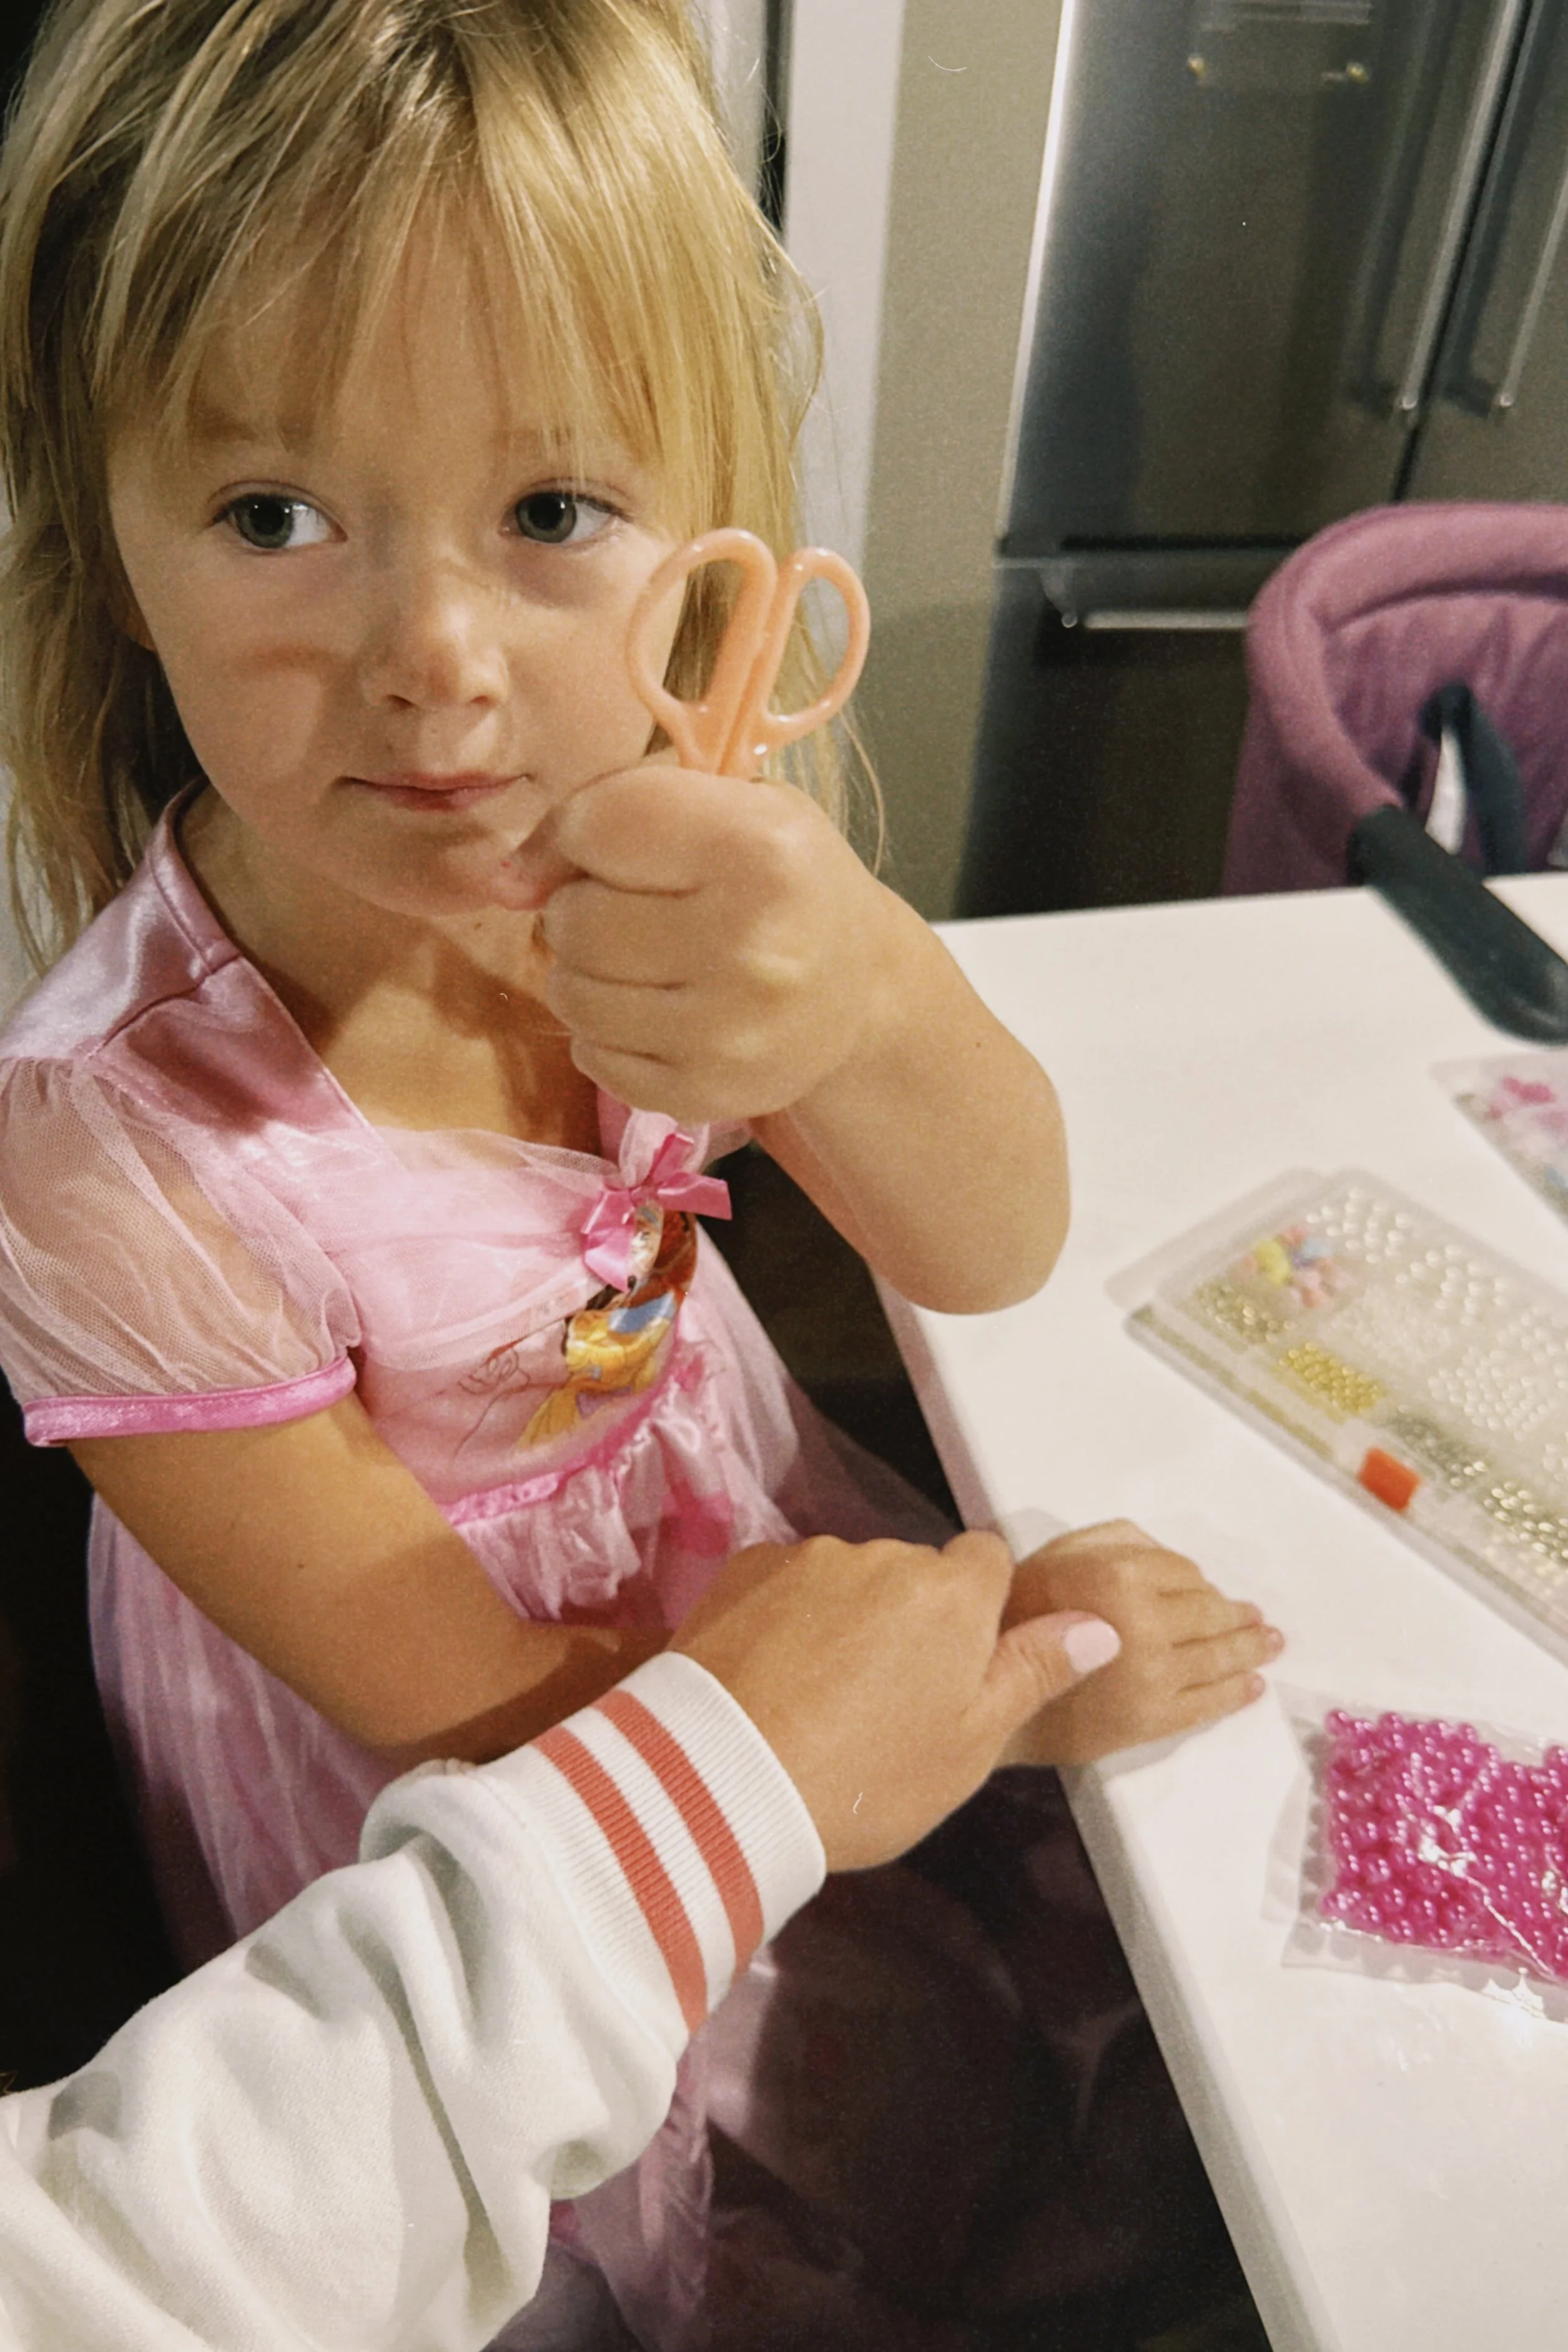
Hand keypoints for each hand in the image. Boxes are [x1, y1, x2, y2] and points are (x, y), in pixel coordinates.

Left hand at [490, 764, 906, 1125]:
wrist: (860, 993)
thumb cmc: (779, 882)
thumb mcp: (727, 809)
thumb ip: (615, 813)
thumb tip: (505, 883)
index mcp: (758, 847)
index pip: (602, 825)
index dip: (571, 834)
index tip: (587, 849)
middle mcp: (750, 943)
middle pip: (577, 919)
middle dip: (580, 910)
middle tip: (629, 913)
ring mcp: (728, 1030)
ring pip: (573, 994)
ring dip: (584, 973)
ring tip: (638, 963)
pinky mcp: (706, 1093)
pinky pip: (594, 1058)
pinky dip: (605, 1034)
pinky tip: (653, 1014)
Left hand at [671, 1531, 1120, 1869]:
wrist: (723, 1782)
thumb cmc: (866, 1778)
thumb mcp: (970, 1745)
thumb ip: (1034, 1672)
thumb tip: (1098, 1626)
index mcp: (953, 1594)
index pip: (988, 1562)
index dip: (979, 1611)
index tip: (954, 1666)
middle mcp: (883, 1556)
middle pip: (915, 1571)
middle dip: (910, 1616)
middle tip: (883, 1698)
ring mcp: (808, 1558)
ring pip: (849, 1578)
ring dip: (846, 1617)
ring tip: (817, 1697)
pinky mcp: (744, 1569)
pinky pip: (786, 1582)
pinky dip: (786, 1617)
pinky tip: (770, 1679)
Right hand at [998, 1520, 1282, 1767]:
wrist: (989, 1692)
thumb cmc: (1017, 1611)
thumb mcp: (1058, 1552)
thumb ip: (1115, 1541)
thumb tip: (1169, 1560)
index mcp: (1122, 1576)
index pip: (1186, 1573)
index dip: (1199, 1581)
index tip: (1208, 1590)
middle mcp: (1148, 1623)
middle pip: (1212, 1614)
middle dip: (1237, 1615)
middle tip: (1259, 1620)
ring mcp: (1156, 1676)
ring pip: (1219, 1657)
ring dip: (1251, 1649)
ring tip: (1269, 1644)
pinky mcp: (1154, 1720)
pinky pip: (1207, 1705)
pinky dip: (1236, 1694)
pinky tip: (1251, 1686)